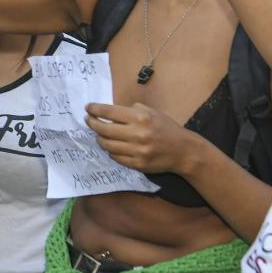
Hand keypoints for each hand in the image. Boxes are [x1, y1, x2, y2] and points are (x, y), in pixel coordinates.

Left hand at [85, 102, 204, 175]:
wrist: (183, 151)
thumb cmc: (166, 128)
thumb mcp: (152, 112)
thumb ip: (131, 110)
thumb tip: (109, 111)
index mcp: (140, 118)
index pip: (109, 112)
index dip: (95, 109)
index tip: (88, 108)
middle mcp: (137, 134)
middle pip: (103, 129)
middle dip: (92, 123)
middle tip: (89, 120)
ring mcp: (137, 151)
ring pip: (106, 145)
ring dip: (99, 138)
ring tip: (99, 134)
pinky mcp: (137, 164)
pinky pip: (115, 157)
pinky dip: (111, 151)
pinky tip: (112, 146)